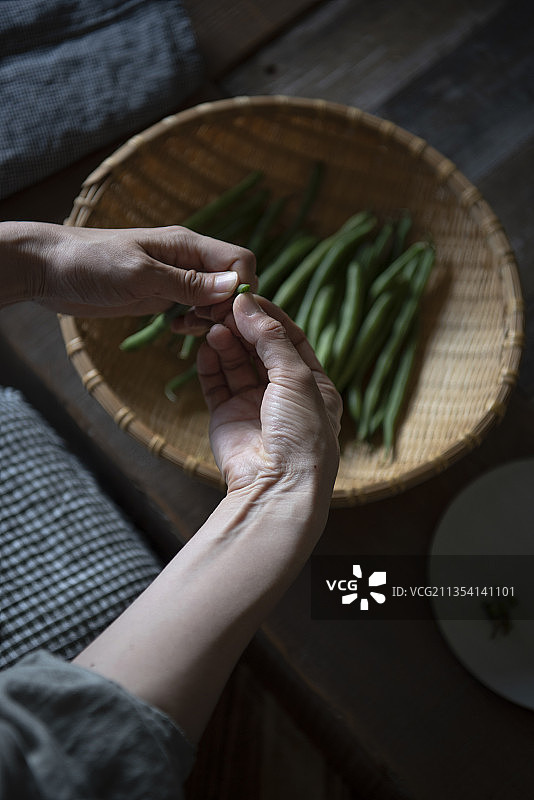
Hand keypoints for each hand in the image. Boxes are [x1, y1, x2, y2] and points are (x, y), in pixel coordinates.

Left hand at [2, 222, 255, 315]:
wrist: (49, 270)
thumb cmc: (91, 263)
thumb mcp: (141, 275)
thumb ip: (187, 283)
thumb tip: (233, 287)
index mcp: (187, 245)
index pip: (239, 260)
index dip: (241, 288)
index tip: (222, 313)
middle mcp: (186, 260)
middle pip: (231, 282)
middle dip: (226, 308)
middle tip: (202, 325)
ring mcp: (174, 279)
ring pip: (214, 299)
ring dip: (210, 318)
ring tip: (187, 329)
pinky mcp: (160, 296)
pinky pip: (193, 310)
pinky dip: (193, 322)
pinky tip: (175, 330)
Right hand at [197, 292, 340, 496]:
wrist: (278, 486)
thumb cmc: (302, 434)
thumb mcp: (296, 377)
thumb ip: (272, 339)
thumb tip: (247, 304)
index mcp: (313, 385)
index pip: (289, 339)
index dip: (269, 317)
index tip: (247, 296)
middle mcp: (283, 394)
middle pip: (259, 349)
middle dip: (242, 327)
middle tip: (223, 308)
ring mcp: (254, 406)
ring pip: (236, 363)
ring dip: (225, 342)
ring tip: (212, 327)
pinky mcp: (227, 418)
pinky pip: (216, 384)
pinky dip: (209, 364)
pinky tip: (204, 347)